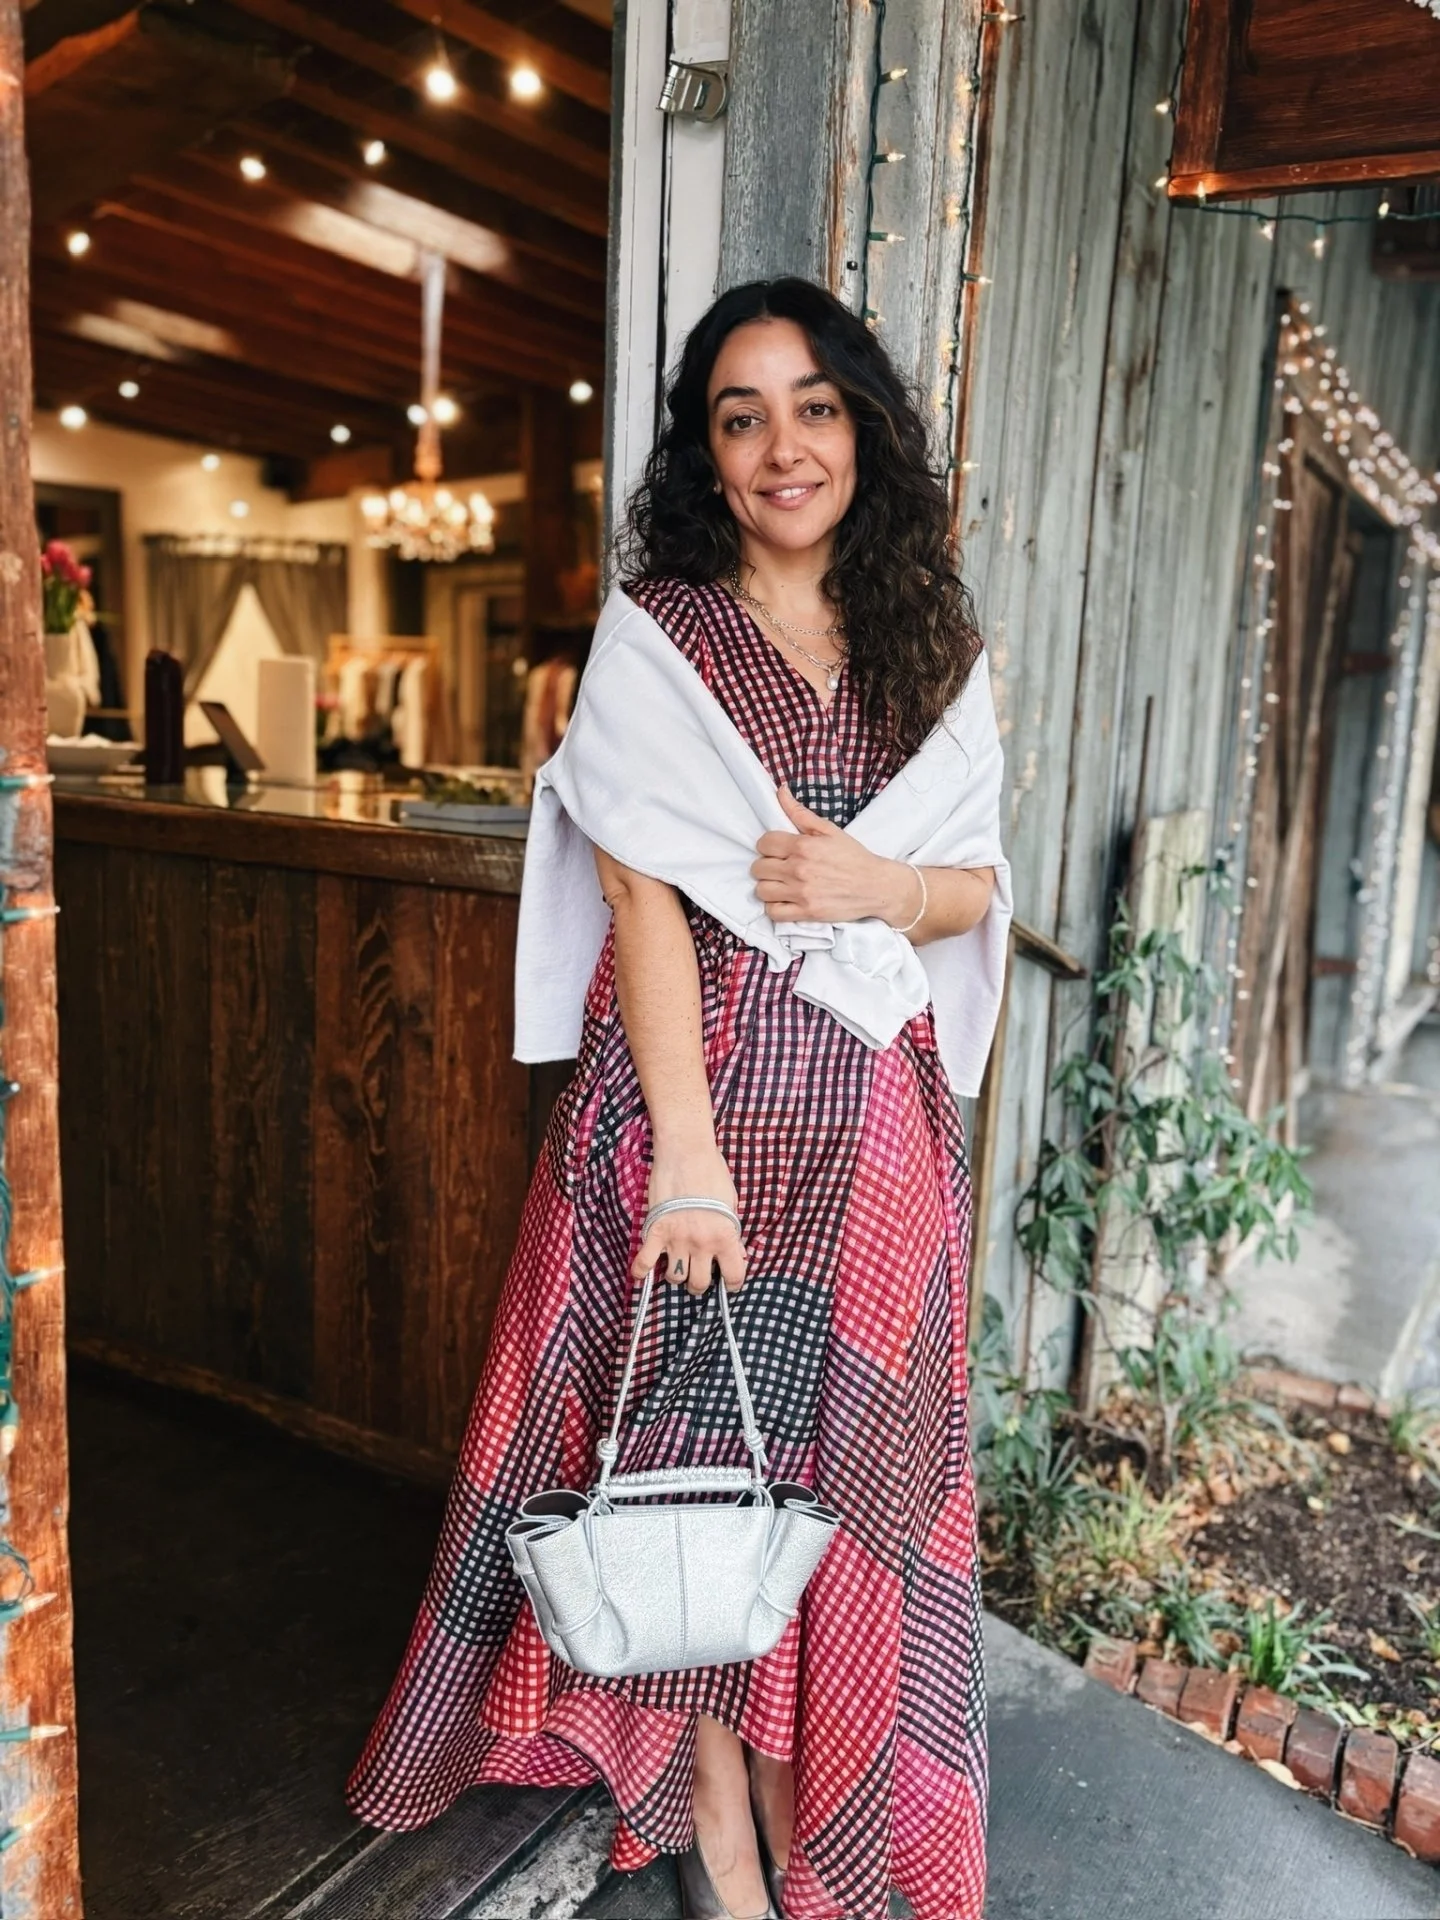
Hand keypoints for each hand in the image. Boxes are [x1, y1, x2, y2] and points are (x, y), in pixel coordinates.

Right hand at [633, 1143, 747, 1293]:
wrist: (686, 1151)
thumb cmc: (712, 1172)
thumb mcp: (731, 1204)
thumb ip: (732, 1233)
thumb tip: (737, 1254)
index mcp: (725, 1236)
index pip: (734, 1275)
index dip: (733, 1283)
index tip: (729, 1282)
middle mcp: (702, 1243)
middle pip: (699, 1283)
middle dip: (699, 1283)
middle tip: (698, 1272)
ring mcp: (677, 1238)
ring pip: (675, 1277)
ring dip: (676, 1273)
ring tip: (676, 1263)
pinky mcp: (655, 1229)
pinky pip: (644, 1262)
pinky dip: (640, 1271)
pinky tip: (642, 1272)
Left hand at [751, 786, 920, 925]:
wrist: (876, 886)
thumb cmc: (853, 856)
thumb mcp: (829, 830)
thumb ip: (800, 812)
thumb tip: (780, 791)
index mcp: (803, 846)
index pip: (764, 843)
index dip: (767, 846)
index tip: (776, 850)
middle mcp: (799, 869)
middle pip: (758, 868)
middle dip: (766, 865)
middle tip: (779, 867)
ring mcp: (801, 892)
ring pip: (762, 890)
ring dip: (768, 886)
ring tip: (779, 884)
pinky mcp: (806, 912)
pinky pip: (774, 912)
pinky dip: (774, 907)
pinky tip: (783, 900)